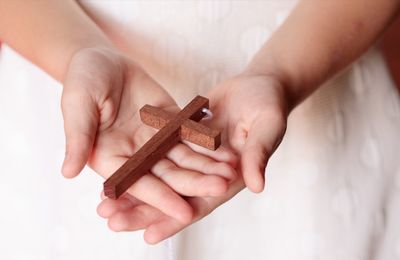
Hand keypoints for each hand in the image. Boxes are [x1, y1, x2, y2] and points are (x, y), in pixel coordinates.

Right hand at [60, 47, 237, 222]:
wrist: (101, 61)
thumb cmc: (82, 82)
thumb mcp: (77, 107)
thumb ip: (77, 138)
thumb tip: (68, 172)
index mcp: (112, 159)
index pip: (138, 184)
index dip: (161, 198)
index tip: (184, 213)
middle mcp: (136, 156)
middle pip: (168, 175)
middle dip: (194, 183)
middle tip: (221, 189)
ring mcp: (155, 141)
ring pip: (185, 158)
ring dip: (208, 166)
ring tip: (232, 172)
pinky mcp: (171, 123)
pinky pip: (191, 135)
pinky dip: (208, 143)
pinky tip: (227, 148)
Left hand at [96, 73, 288, 242]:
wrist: (259, 85)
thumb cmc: (270, 106)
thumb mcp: (268, 127)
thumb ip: (259, 154)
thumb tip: (256, 185)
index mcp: (229, 178)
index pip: (199, 204)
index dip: (175, 220)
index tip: (149, 236)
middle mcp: (207, 172)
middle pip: (172, 196)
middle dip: (143, 211)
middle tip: (111, 220)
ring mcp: (193, 156)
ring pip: (159, 177)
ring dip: (134, 190)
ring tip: (103, 203)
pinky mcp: (182, 138)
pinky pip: (157, 153)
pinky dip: (139, 163)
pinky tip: (116, 169)